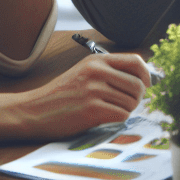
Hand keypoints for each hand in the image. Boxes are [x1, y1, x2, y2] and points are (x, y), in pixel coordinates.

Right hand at [12, 54, 150, 140]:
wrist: (32, 111)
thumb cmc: (60, 95)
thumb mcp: (83, 73)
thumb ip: (109, 72)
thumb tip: (142, 79)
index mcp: (97, 60)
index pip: (136, 61)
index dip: (147, 75)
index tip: (146, 86)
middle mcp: (97, 71)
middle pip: (138, 84)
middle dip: (137, 98)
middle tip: (126, 104)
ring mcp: (94, 90)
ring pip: (132, 102)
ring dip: (126, 110)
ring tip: (110, 110)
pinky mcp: (91, 109)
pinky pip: (122, 115)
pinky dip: (118, 119)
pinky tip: (104, 118)